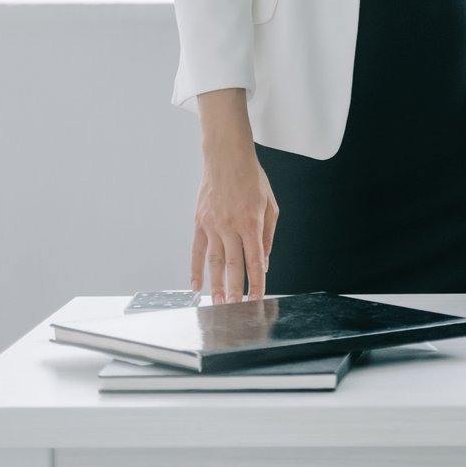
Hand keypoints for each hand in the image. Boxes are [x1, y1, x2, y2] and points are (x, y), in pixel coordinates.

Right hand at [191, 89, 277, 303]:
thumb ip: (267, 234)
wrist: (227, 156)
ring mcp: (212, 225)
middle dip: (235, 290)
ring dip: (215, 285)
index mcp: (251, 222)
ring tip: (217, 304)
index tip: (257, 299)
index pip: (255, 260)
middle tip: (235, 310)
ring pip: (214, 262)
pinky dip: (194, 269)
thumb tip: (263, 261)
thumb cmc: (252, 178)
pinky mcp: (199, 222)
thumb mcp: (270, 204)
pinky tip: (195, 286)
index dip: (256, 282)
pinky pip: (196, 250)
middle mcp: (230, 226)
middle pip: (233, 265)